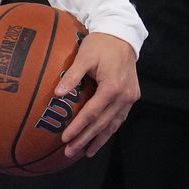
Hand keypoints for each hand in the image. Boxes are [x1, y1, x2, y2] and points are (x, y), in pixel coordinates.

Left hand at [55, 32, 139, 157]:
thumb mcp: (84, 57)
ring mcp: (130, 98)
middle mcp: (124, 97)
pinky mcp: (131, 97)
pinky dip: (109, 129)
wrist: (122, 36)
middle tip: (70, 152)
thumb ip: (72, 76)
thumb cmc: (100, 44)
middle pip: (102, 123)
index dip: (78, 127)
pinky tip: (100, 138)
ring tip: (86, 152)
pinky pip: (119, 118)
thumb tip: (57, 94)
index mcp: (112, 87)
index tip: (65, 138)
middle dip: (86, 139)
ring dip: (99, 139)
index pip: (92, 113)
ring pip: (113, 124)